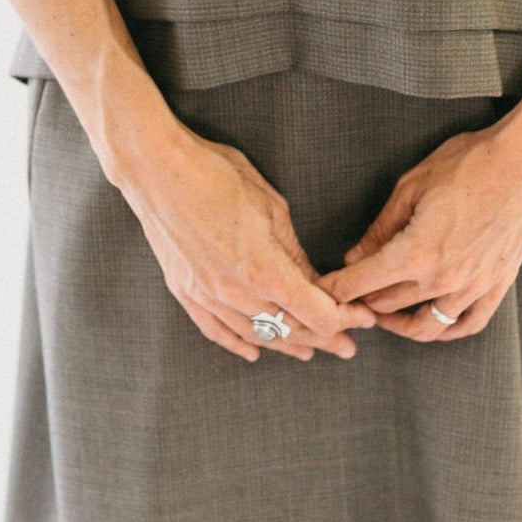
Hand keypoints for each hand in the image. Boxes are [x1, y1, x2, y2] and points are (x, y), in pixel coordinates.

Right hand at [118, 125, 377, 365]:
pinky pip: (215, 330)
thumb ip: (293, 252)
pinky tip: (253, 351)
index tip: (364, 318)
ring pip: (255, 335)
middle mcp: (236, 293)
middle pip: (290, 329)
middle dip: (325, 338)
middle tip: (348, 345)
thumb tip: (311, 280)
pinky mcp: (185, 291)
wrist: (157, 169)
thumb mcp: (271, 207)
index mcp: (264, 270)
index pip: (316, 312)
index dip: (346, 320)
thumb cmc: (216, 175)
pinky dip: (238, 344)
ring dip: (287, 344)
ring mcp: (207, 295)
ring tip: (309, 350)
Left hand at [316, 110, 521, 340]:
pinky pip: (466, 324)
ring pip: (425, 325)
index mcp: (416, 253)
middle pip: (388, 305)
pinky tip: (431, 323)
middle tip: (347, 297)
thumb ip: (382, 227)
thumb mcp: (412, 186)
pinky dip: (443, 330)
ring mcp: (473, 287)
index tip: (320, 293)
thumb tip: (357, 255)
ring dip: (397, 323)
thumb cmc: (469, 164)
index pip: (362, 283)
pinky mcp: (497, 286)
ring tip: (382, 313)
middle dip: (361, 303)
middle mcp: (443, 280)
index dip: (336, 290)